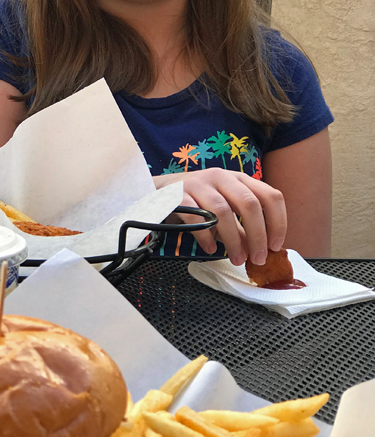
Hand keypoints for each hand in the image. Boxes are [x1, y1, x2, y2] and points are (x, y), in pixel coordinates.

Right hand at [154, 168, 286, 265]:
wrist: (157, 191)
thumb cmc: (197, 202)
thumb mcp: (224, 210)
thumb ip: (242, 228)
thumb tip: (261, 250)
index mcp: (239, 179)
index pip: (269, 195)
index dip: (278, 222)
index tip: (276, 245)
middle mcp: (221, 177)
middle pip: (249, 204)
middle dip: (258, 235)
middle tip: (258, 258)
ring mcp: (199, 184)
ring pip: (223, 211)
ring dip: (234, 240)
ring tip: (237, 259)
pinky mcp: (179, 195)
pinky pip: (196, 217)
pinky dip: (206, 236)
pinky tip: (210, 248)